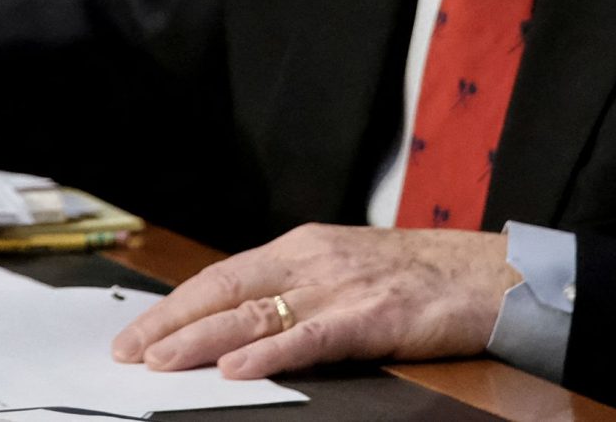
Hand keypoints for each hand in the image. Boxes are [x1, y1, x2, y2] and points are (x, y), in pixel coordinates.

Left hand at [109, 224, 519, 380]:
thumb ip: (297, 291)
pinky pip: (310, 338)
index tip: (136, 333)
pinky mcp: (372, 315)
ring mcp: (341, 286)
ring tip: (160, 360)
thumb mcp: (346, 271)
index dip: (174, 305)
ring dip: (201, 340)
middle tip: (126, 352)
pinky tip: (237, 368)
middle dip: (170, 323)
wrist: (490, 274)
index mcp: (303, 247)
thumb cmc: (419, 277)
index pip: (222, 277)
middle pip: (225, 293)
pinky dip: (270, 353)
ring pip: (256, 315)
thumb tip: (239, 324)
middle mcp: (313, 260)